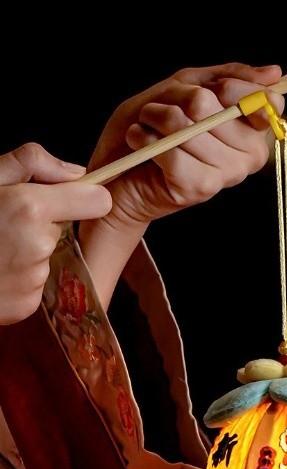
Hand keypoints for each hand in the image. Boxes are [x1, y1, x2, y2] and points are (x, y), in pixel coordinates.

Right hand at [0, 144, 111, 324]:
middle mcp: (38, 245)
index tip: (69, 196)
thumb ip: (30, 163)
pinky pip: (33, 282)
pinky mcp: (26, 304)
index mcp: (28, 208)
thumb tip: (76, 172)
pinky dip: (17, 275)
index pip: (96, 201)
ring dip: (26, 248)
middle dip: (39, 221)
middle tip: (2, 222)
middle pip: (62, 227)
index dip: (85, 196)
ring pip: (45, 255)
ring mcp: (33, 278)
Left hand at [79, 63, 283, 304]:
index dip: (229, 88)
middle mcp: (250, 155)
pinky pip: (174, 152)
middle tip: (163, 112)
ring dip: (155, 118)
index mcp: (253, 130)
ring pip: (189, 127)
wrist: (119, 170)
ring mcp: (228, 174)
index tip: (204, 91)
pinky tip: (142, 144)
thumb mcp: (187, 86)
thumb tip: (275, 72)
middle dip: (176, 100)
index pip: (262, 101)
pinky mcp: (201, 188)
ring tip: (149, 128)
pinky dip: (145, 140)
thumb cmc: (153, 126)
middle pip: (213, 107)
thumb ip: (226, 76)